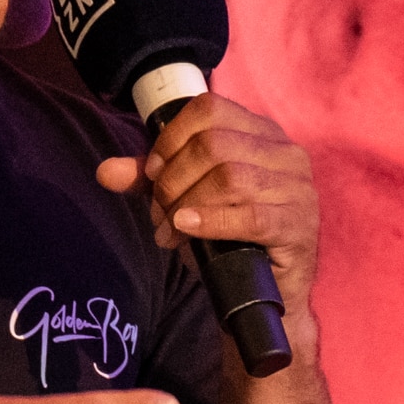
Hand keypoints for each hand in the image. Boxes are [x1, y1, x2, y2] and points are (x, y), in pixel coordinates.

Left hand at [96, 91, 320, 329]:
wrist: (266, 294)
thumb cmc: (228, 239)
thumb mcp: (185, 200)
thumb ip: (150, 181)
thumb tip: (105, 172)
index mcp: (262, 133)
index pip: (209, 108)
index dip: (171, 138)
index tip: (152, 173)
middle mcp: (286, 152)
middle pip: (213, 145)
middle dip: (173, 180)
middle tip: (160, 212)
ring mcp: (298, 189)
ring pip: (229, 177)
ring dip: (186, 204)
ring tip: (170, 230)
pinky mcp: (298, 225)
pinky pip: (251, 216)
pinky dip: (211, 221)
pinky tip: (188, 228)